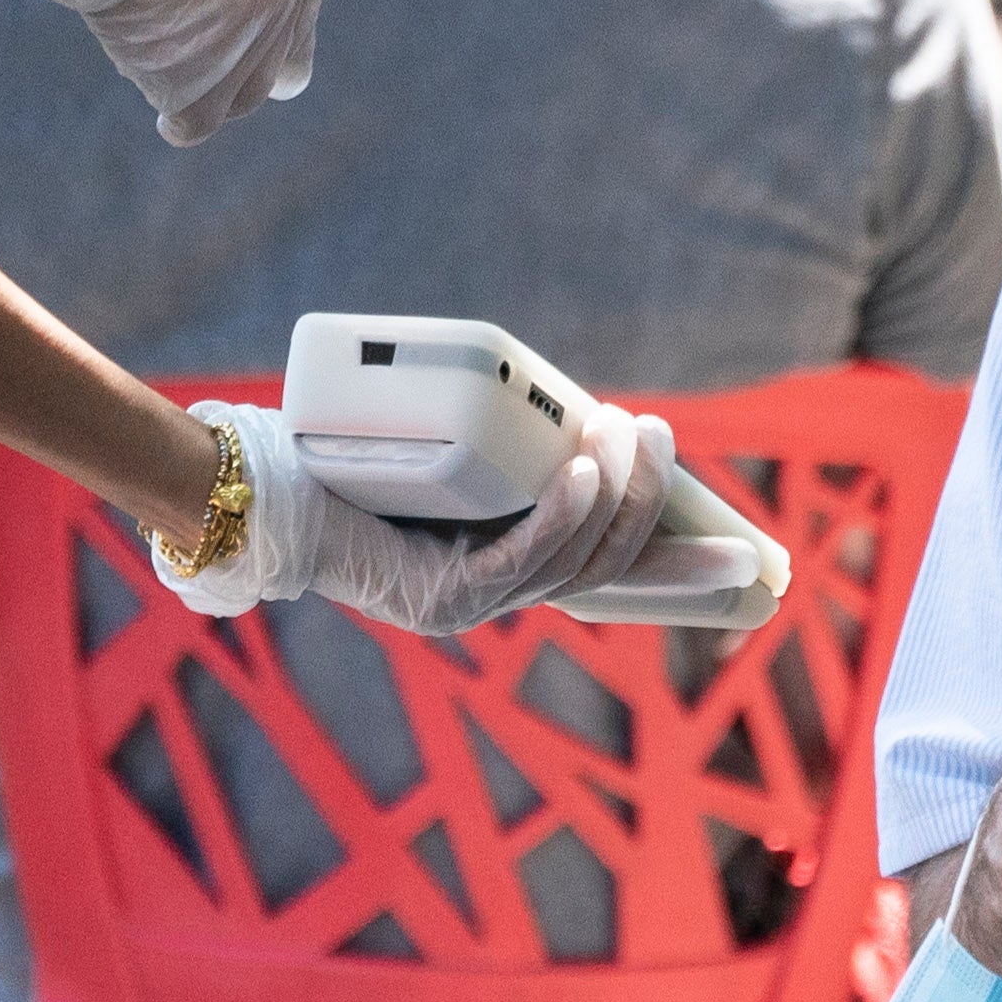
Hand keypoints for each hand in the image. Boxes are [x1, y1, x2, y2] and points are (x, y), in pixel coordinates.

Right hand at [17, 0, 325, 142]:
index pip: (300, 4)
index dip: (267, 20)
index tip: (235, 21)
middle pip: (278, 65)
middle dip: (245, 62)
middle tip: (204, 53)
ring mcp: (246, 42)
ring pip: (240, 95)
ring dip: (207, 84)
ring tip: (162, 60)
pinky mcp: (200, 81)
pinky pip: (197, 122)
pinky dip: (182, 120)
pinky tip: (170, 118)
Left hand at [164, 396, 689, 634]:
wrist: (256, 491)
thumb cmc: (343, 459)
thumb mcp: (441, 442)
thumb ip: (496, 436)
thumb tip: (562, 393)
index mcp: (499, 574)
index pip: (608, 576)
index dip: (678, 571)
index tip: (744, 556)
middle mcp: (488, 601)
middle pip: (601, 568)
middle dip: (650, 507)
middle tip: (663, 434)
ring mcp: (464, 608)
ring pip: (569, 562)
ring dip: (611, 496)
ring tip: (630, 434)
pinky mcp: (434, 600)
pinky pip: (517, 561)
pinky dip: (558, 515)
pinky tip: (580, 474)